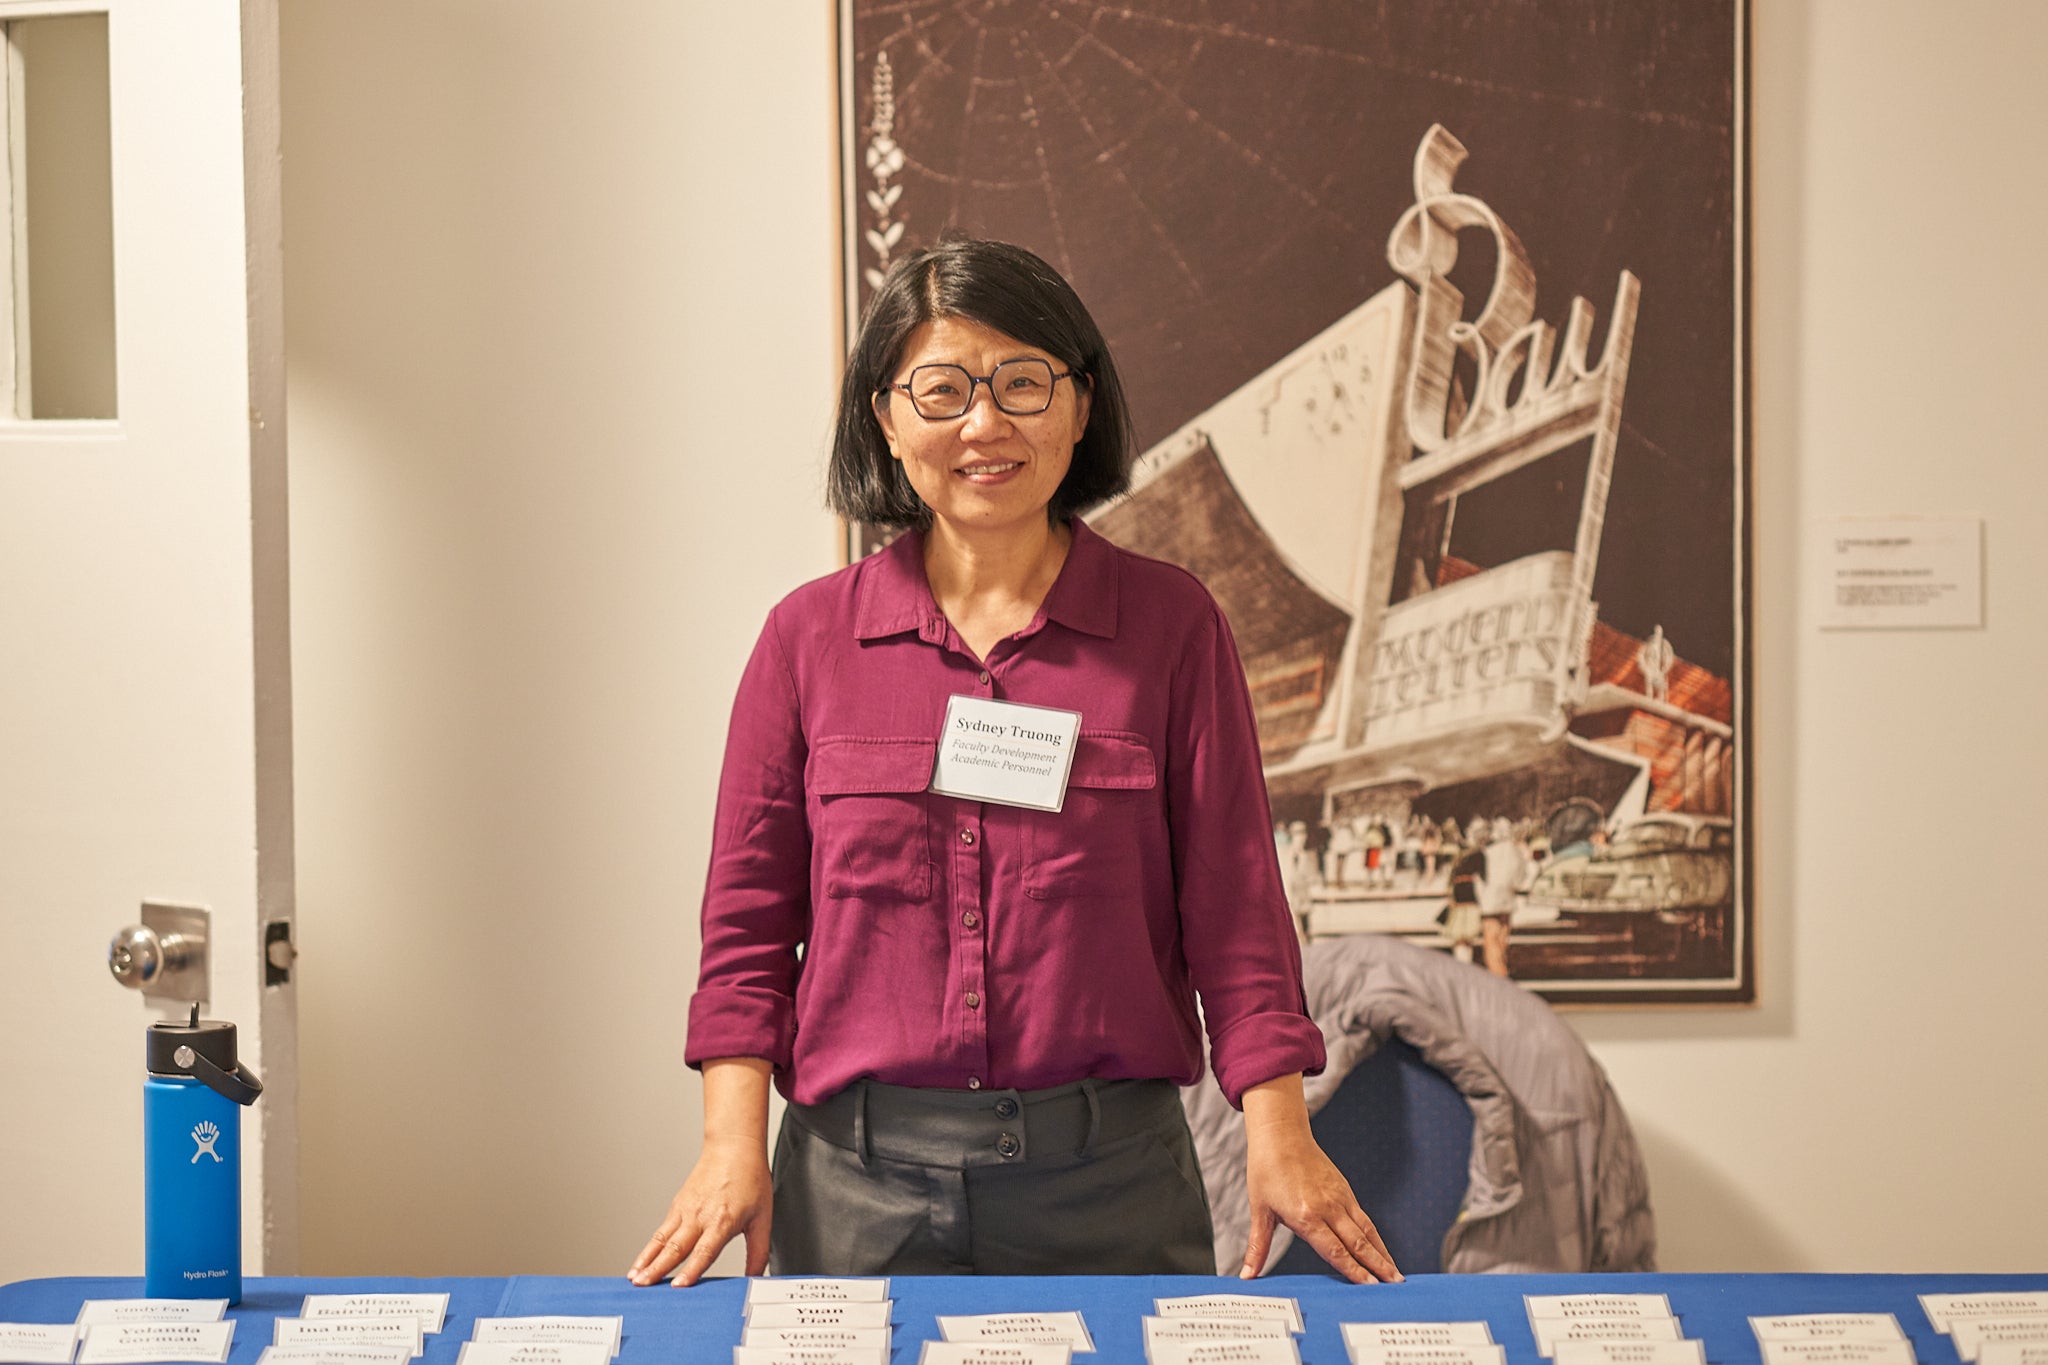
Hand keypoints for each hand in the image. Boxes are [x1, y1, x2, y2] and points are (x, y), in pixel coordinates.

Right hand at [628, 1135, 772, 1285]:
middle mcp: (700, 1216)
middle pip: (676, 1248)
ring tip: (634, 1278)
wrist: (734, 1147)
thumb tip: (755, 1277)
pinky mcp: (678, 1205)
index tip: (677, 1286)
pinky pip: (661, 1231)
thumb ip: (759, 1251)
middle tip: (643, 1286)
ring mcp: (686, 1210)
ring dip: (646, 1260)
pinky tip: (641, 1261)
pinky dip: (649, 1247)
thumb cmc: (750, 1179)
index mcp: (723, 1221)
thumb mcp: (763, 1218)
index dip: (691, 1270)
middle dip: (657, 1269)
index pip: (704, 1251)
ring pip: (662, 1239)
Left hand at [1240, 1074, 1401, 1283]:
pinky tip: (1382, 1250)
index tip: (1369, 1286)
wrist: (1281, 1135)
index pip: (1334, 1250)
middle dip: (1378, 1266)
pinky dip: (1376, 1237)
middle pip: (1357, 1243)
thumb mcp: (1259, 1211)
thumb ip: (1258, 1247)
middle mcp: (1328, 1208)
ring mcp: (1340, 1198)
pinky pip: (1364, 1218)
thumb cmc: (1266, 1171)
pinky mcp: (1345, 1190)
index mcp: (1306, 1216)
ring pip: (1366, 1231)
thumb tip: (1246, 1275)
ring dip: (1383, 1253)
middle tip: (1394, 1286)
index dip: (1353, 1270)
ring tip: (1396, 1275)